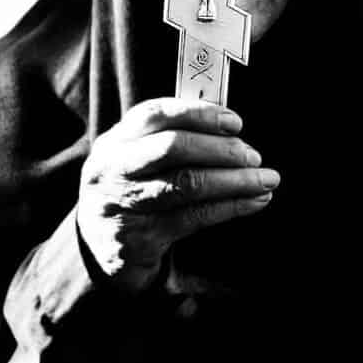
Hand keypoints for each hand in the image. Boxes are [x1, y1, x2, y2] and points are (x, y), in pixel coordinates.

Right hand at [75, 98, 279, 292]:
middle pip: (171, 148)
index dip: (198, 114)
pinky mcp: (140, 239)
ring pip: (186, 185)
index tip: (235, 122)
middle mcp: (113, 170)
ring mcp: (124, 205)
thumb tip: (231, 131)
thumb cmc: (132, 191)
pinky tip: (254, 202)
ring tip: (266, 180)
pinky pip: (193, 218)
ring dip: (235, 181)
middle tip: (254, 156)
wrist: (96, 249)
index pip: (154, 114)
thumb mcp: (137, 160)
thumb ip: (172, 140)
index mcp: (115, 141)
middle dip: (221, 150)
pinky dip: (230, 207)